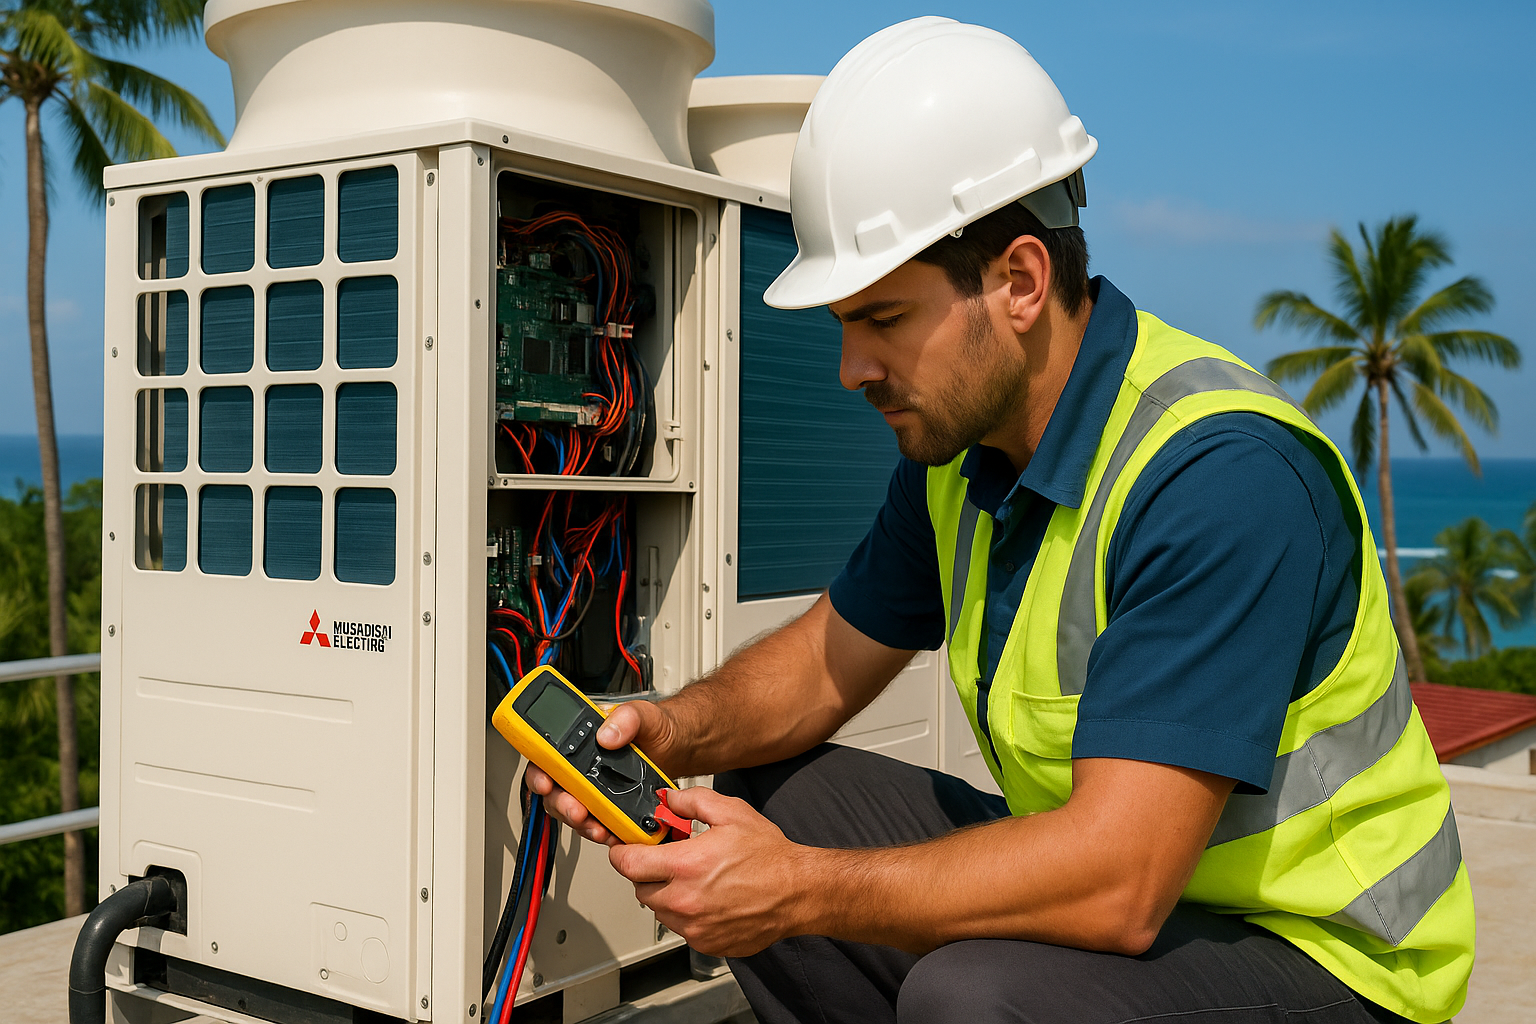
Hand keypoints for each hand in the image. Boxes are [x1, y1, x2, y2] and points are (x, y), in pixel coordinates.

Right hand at [524, 698, 681, 844]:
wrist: (678, 746)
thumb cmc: (657, 727)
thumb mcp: (643, 714)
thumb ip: (626, 717)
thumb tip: (607, 734)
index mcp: (580, 740)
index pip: (546, 757)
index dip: (538, 772)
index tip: (545, 783)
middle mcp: (580, 766)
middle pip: (555, 790)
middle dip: (560, 804)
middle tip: (576, 809)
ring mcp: (593, 788)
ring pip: (571, 811)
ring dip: (579, 822)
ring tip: (595, 826)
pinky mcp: (608, 806)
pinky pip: (596, 823)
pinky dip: (600, 830)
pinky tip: (610, 832)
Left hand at [609, 786, 812, 957]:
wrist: (798, 892)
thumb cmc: (770, 857)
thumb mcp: (731, 812)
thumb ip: (692, 801)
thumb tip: (668, 800)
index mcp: (685, 867)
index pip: (628, 864)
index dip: (622, 852)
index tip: (626, 848)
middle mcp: (684, 901)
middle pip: (640, 888)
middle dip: (648, 873)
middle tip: (669, 861)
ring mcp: (694, 927)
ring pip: (660, 910)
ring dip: (667, 895)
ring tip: (696, 880)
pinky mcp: (706, 944)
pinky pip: (681, 929)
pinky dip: (687, 915)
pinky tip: (709, 899)